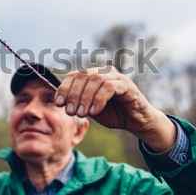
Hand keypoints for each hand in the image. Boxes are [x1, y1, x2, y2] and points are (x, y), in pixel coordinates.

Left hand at [55, 66, 175, 151]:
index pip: (74, 75)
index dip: (64, 88)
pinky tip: (94, 111)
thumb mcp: (90, 108)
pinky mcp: (127, 85)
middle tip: (70, 112)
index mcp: (94, 75)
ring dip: (85, 98)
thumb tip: (61, 101)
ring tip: (81, 113)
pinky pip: (109, 87)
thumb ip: (78, 102)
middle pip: (83, 76)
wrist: (136, 122)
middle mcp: (104, 72)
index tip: (59, 103)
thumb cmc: (113, 113)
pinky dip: (98, 99)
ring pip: (95, 80)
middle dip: (73, 94)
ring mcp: (116, 77)